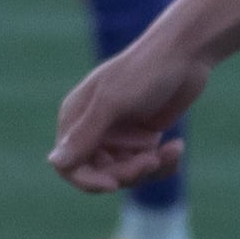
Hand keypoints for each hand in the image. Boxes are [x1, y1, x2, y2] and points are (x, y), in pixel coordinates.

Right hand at [50, 35, 211, 192]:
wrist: (186, 54)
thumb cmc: (144, 71)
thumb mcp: (112, 103)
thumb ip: (84, 135)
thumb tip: (53, 163)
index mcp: (76, 118)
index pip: (69, 166)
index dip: (87, 180)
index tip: (113, 185)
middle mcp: (94, 129)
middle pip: (100, 173)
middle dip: (127, 172)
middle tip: (152, 160)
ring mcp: (120, 135)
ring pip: (127, 174)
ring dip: (150, 167)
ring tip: (172, 150)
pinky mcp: (143, 138)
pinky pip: (148, 167)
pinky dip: (164, 163)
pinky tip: (177, 147)